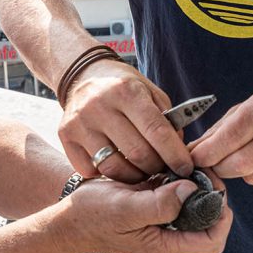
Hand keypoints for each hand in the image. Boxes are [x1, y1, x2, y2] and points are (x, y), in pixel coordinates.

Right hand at [54, 175, 232, 252]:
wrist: (67, 218)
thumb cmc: (92, 216)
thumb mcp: (126, 209)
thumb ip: (160, 204)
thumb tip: (191, 189)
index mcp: (166, 244)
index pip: (212, 239)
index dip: (220, 214)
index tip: (211, 185)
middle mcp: (168, 236)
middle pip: (208, 220)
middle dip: (210, 192)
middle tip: (201, 166)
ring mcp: (161, 222)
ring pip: (194, 204)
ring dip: (194, 182)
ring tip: (186, 160)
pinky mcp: (153, 206)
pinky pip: (176, 194)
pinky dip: (177, 178)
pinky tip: (169, 162)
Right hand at [59, 60, 193, 182]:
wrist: (84, 75)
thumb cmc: (124, 87)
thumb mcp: (150, 92)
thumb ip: (167, 120)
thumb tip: (178, 155)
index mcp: (126, 91)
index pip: (156, 131)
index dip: (175, 155)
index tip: (186, 169)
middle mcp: (100, 105)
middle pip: (137, 153)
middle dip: (157, 168)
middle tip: (164, 170)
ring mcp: (80, 122)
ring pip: (113, 167)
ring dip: (134, 177)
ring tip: (143, 173)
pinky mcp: (65, 135)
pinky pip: (90, 170)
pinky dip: (107, 175)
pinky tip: (117, 167)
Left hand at [188, 91, 252, 189]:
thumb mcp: (247, 109)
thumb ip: (218, 131)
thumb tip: (189, 152)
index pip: (232, 135)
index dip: (209, 151)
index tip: (194, 159)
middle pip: (242, 163)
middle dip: (221, 168)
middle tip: (213, 165)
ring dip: (241, 173)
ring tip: (245, 157)